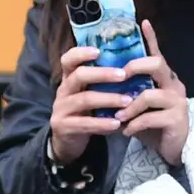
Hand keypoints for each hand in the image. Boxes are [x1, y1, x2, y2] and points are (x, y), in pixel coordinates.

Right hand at [48, 46, 126, 164]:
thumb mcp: (89, 94)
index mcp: (69, 79)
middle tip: (124, 75)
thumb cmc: (86, 112)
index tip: (99, 51)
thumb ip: (103, 81)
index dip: (81, 53)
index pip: (68, 59)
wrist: (67, 141)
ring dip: (108, 99)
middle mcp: (63, 91)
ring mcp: (61, 109)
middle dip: (102, 74)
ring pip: (84, 100)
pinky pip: (84, 123)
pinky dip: (102, 123)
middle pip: (79, 76)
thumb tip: (132, 62)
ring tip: (128, 101)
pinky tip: (117, 124)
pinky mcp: (63, 127)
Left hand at [113, 20, 188, 165]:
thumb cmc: (154, 124)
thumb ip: (129, 90)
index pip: (157, 53)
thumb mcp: (139, 104)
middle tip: (119, 75)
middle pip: (157, 64)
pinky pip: (150, 118)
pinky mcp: (177, 120)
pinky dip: (134, 124)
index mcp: (163, 78)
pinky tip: (126, 131)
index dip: (151, 38)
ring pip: (150, 95)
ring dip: (129, 106)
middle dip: (135, 67)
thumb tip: (103, 79)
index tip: (142, 22)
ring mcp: (177, 102)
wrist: (173, 150)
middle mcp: (173, 85)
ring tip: (118, 115)